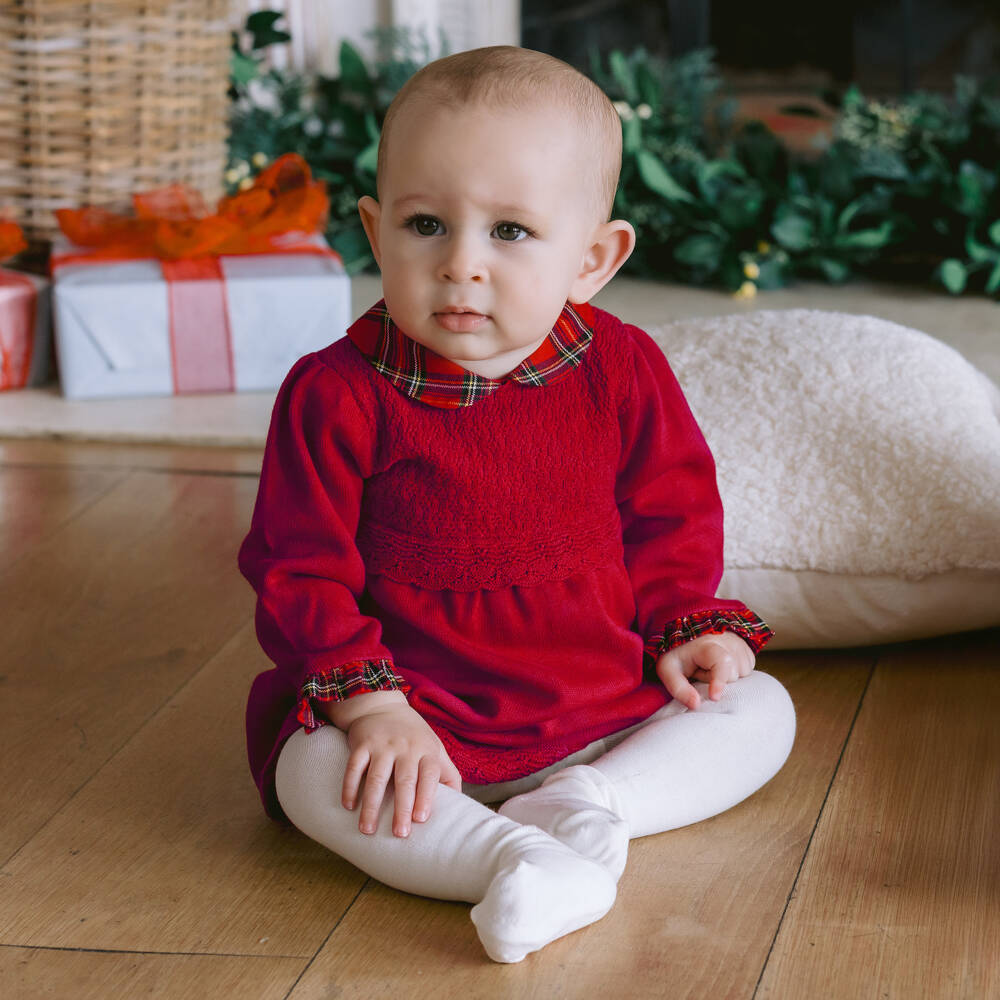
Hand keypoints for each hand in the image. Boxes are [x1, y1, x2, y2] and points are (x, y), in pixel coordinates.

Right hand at [326, 691, 461, 837]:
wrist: (383, 706)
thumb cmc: (414, 736)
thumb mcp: (435, 748)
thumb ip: (447, 774)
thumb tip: (459, 805)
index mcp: (427, 750)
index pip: (430, 774)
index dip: (426, 796)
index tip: (421, 819)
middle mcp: (406, 747)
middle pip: (405, 780)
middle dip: (401, 808)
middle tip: (399, 833)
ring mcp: (383, 745)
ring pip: (377, 778)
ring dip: (371, 805)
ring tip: (367, 830)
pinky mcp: (362, 744)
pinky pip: (354, 767)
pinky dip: (350, 787)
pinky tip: (349, 806)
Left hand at [655, 631, 755, 709]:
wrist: (690, 634)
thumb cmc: (679, 654)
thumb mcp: (668, 669)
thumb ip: (679, 688)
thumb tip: (696, 705)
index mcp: (707, 645)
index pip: (722, 663)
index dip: (719, 682)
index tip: (714, 697)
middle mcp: (729, 642)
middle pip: (732, 676)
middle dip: (716, 680)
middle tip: (700, 671)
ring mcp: (741, 645)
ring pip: (743, 675)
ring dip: (727, 677)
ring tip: (710, 667)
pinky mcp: (748, 650)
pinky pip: (748, 671)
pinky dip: (736, 673)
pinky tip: (721, 666)